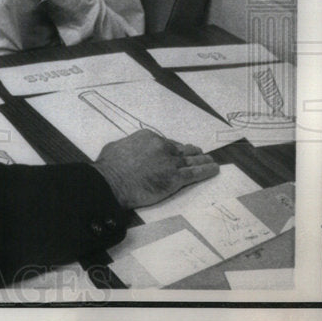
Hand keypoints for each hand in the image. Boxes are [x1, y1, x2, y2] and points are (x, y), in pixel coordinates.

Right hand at [93, 130, 218, 208]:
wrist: (111, 183)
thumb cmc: (108, 167)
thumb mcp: (117, 147)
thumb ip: (129, 146)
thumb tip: (129, 150)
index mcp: (148, 137)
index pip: (167, 142)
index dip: (174, 148)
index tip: (178, 151)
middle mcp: (162, 146)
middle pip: (182, 149)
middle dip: (191, 152)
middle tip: (199, 153)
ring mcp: (170, 162)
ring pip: (192, 160)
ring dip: (203, 160)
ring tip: (211, 161)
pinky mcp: (175, 178)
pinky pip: (195, 173)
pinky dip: (206, 171)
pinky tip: (213, 169)